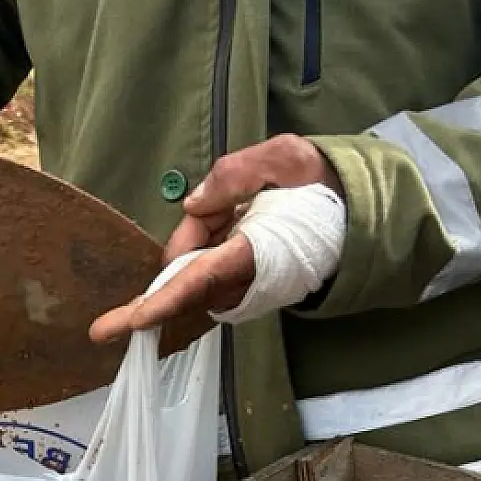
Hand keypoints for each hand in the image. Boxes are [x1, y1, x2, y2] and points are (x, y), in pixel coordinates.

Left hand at [90, 134, 341, 341]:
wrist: (350, 212)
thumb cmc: (319, 184)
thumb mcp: (286, 158)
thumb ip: (236, 175)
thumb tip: (193, 204)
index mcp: (254, 254)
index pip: (199, 281)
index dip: (162, 301)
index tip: (131, 321)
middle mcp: (242, 282)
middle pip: (182, 270)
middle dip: (192, 233)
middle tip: (241, 200)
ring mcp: (239, 289)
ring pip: (190, 265)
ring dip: (206, 230)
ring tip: (252, 203)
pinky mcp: (235, 286)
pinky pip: (202, 265)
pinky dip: (210, 237)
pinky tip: (242, 216)